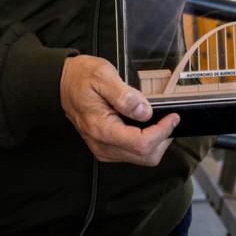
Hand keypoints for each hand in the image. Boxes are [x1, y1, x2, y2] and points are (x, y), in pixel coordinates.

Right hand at [60, 55, 178, 165]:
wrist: (63, 82)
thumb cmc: (81, 77)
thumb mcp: (103, 76)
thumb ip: (125, 95)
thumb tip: (146, 112)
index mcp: (102, 128)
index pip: (141, 143)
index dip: (162, 132)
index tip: (173, 116)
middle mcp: (102, 144)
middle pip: (144, 157)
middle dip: (162, 140)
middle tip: (170, 119)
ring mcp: (103, 148)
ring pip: (140, 159)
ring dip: (156, 143)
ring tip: (162, 122)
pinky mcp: (106, 146)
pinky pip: (132, 154)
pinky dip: (146, 143)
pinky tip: (148, 126)